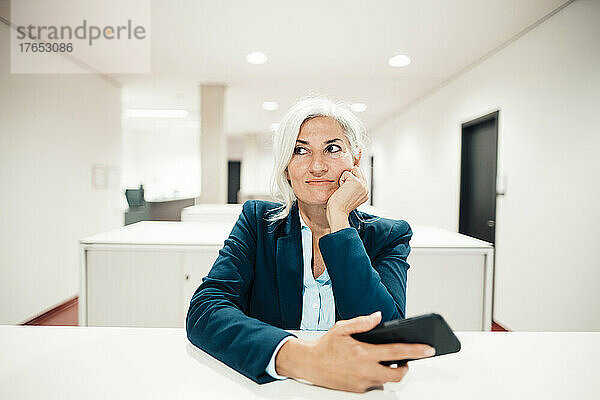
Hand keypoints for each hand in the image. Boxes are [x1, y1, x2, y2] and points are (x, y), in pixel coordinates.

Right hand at [275, 311, 434, 392]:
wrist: (309, 363)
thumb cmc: (325, 345)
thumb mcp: (342, 328)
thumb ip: (362, 322)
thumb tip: (378, 317)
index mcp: (363, 353)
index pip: (397, 352)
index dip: (415, 351)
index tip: (428, 350)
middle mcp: (365, 370)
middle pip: (397, 374)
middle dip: (405, 368)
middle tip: (406, 360)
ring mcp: (362, 382)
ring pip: (385, 380)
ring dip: (389, 372)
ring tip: (383, 361)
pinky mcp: (357, 390)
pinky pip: (373, 384)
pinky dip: (376, 376)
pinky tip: (368, 367)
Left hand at [326, 166, 368, 230]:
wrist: (337, 211)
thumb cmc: (339, 205)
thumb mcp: (350, 196)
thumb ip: (354, 187)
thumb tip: (353, 172)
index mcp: (366, 193)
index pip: (361, 176)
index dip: (351, 179)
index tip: (347, 191)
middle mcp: (366, 188)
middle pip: (358, 171)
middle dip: (349, 177)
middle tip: (345, 190)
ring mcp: (362, 184)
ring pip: (354, 170)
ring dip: (345, 178)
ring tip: (343, 189)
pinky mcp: (356, 181)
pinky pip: (346, 173)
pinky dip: (341, 180)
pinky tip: (342, 189)